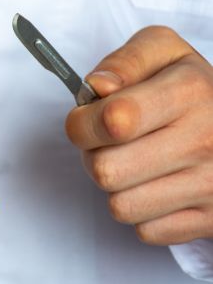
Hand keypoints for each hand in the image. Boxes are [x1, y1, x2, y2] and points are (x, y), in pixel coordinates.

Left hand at [65, 26, 212, 244]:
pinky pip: (146, 230)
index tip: (86, 117)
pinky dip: (141, 211)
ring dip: (116, 186)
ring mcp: (212, 184)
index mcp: (189, 92)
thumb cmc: (188, 87)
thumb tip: (98, 87)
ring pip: (121, 206)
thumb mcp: (160, 52)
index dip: (82, 122)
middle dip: (93, 156)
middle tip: (109, 142)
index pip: (112, 120)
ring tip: (133, 162)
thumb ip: (124, 62)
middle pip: (105, 170)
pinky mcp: (211, 219)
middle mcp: (205, 140)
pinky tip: (155, 184)